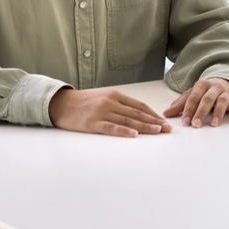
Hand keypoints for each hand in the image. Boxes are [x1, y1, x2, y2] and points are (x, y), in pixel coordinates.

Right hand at [48, 88, 170, 136]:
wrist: (60, 104)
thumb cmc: (83, 102)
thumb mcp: (103, 98)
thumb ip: (119, 104)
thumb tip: (138, 114)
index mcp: (115, 95)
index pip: (139, 105)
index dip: (153, 113)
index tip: (164, 121)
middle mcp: (111, 102)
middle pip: (137, 113)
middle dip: (154, 121)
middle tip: (167, 129)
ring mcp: (102, 112)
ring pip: (128, 120)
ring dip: (145, 126)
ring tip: (158, 131)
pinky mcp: (92, 123)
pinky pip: (111, 127)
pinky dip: (124, 131)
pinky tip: (134, 134)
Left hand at [163, 77, 228, 126]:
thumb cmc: (208, 91)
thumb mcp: (194, 94)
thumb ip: (181, 104)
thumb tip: (166, 113)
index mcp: (202, 85)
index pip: (194, 97)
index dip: (189, 109)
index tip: (185, 121)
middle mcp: (215, 87)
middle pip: (207, 99)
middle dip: (201, 112)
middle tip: (196, 124)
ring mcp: (228, 92)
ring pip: (222, 101)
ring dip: (218, 113)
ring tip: (213, 124)